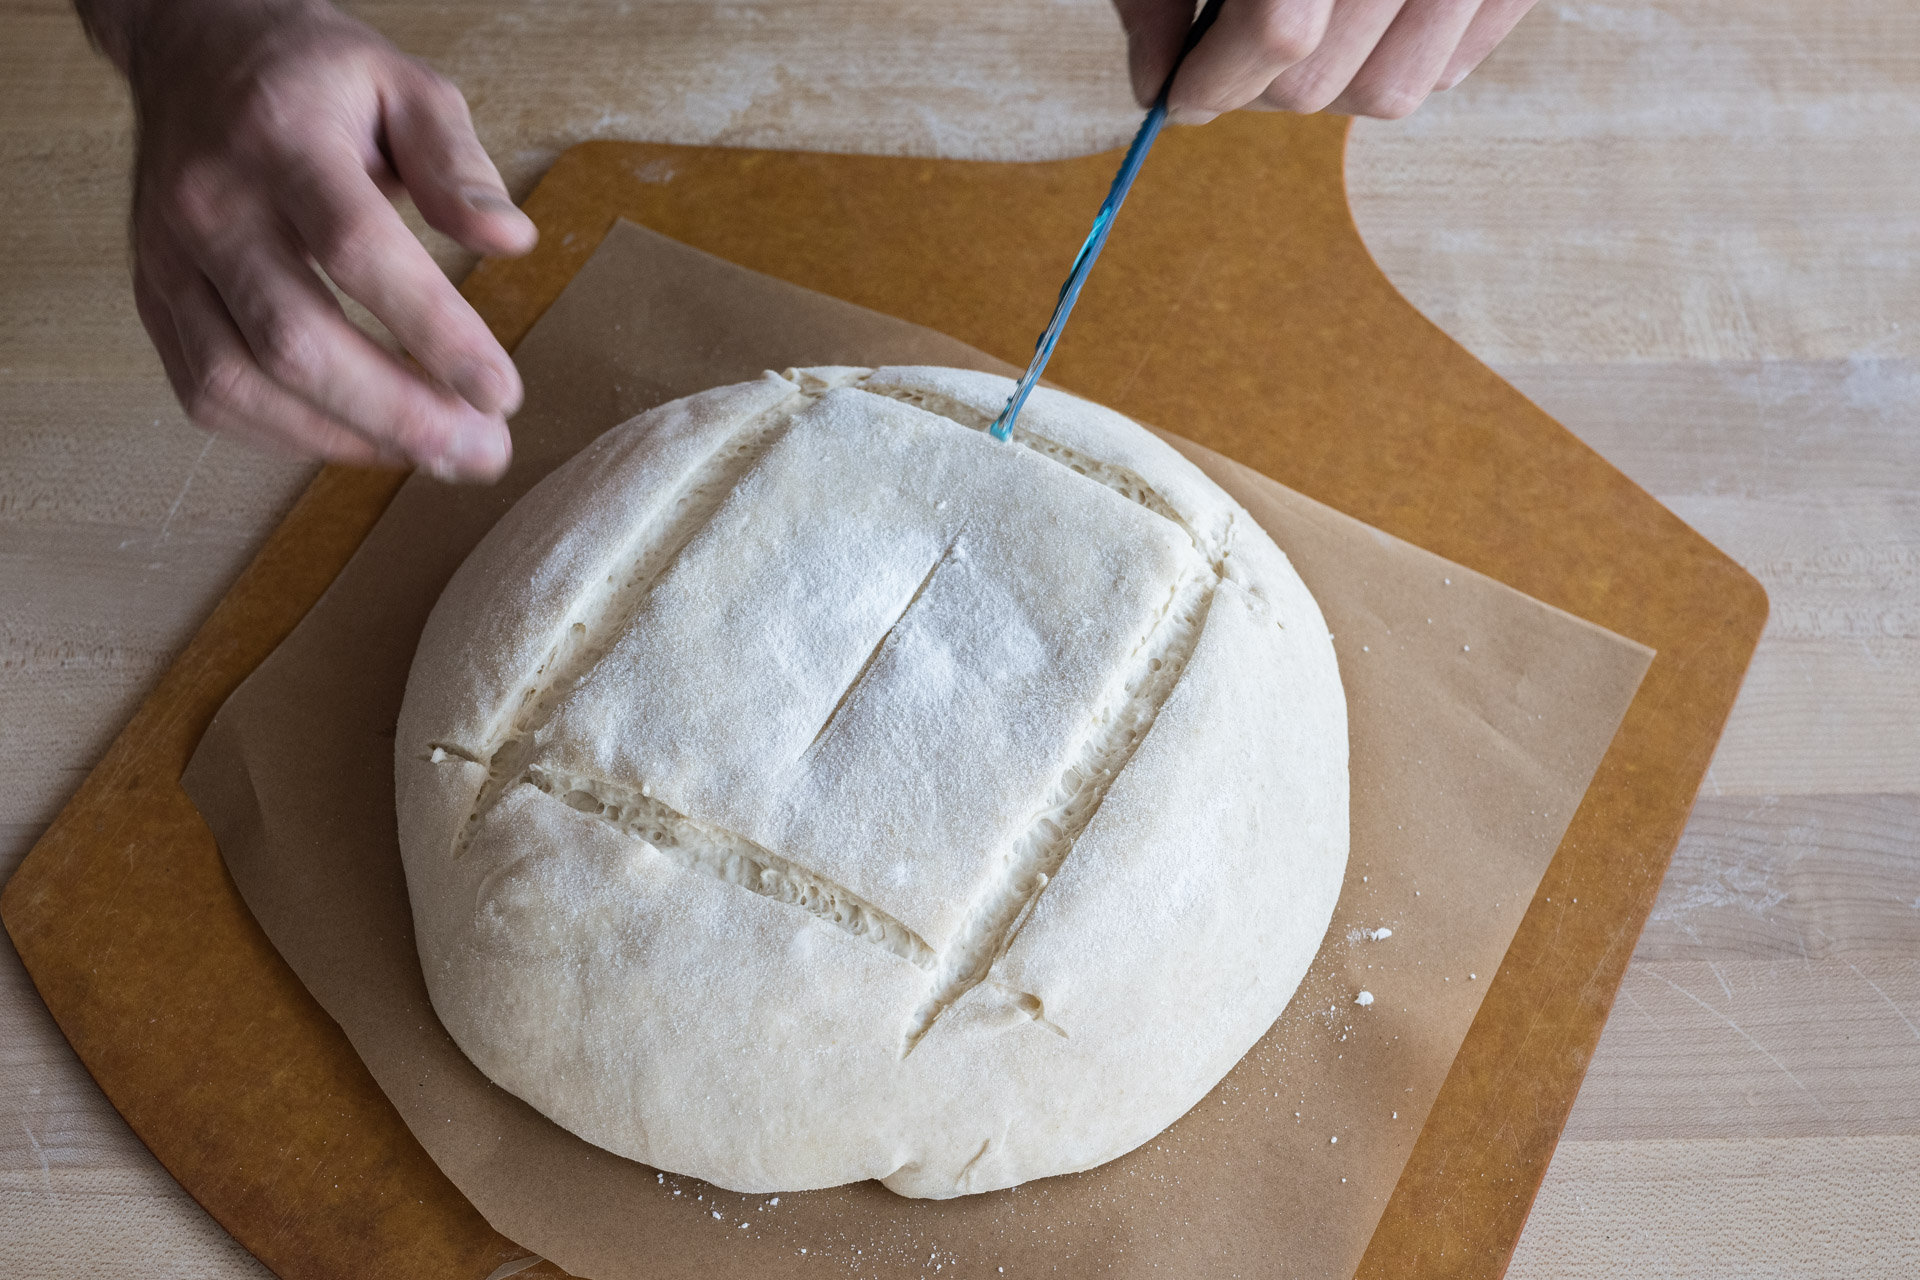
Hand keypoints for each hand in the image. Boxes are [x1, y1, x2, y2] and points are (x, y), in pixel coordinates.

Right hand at [82, 0, 535, 478]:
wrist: (191, 49)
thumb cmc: (314, 79)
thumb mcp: (404, 87)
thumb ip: (456, 164)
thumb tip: (509, 239)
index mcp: (279, 141)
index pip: (355, 250)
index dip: (433, 331)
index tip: (501, 391)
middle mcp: (210, 205)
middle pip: (295, 340)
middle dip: (399, 414)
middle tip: (484, 452)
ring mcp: (170, 260)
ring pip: (241, 384)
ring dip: (349, 439)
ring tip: (437, 455)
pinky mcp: (154, 300)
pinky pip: (210, 396)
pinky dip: (292, 435)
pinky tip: (365, 438)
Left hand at [1113, 0, 1537, 120]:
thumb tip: (1154, 81)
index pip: (1278, 32)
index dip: (1215, 78)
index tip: (1182, 93)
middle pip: (1322, 80)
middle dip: (1256, 90)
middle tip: (1226, 63)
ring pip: (1388, 93)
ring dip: (1325, 86)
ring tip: (1294, 38)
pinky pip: (1447, 67)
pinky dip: (1390, 59)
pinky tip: (1356, 18)